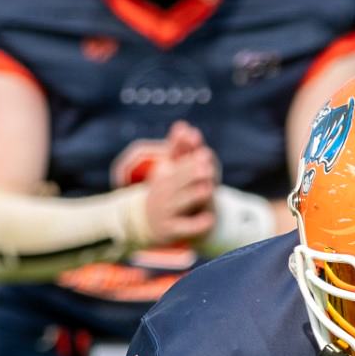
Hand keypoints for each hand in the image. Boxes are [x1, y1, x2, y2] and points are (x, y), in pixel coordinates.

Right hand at [141, 122, 217, 244]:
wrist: (144, 223)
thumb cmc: (166, 190)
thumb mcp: (169, 169)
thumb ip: (179, 148)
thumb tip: (184, 125)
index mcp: (164, 174)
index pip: (177, 164)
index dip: (190, 158)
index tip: (204, 153)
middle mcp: (163, 192)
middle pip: (178, 182)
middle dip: (191, 174)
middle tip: (207, 167)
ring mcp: (166, 211)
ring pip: (181, 203)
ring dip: (194, 195)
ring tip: (208, 188)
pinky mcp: (171, 230)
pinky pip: (184, 228)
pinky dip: (196, 225)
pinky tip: (210, 219)